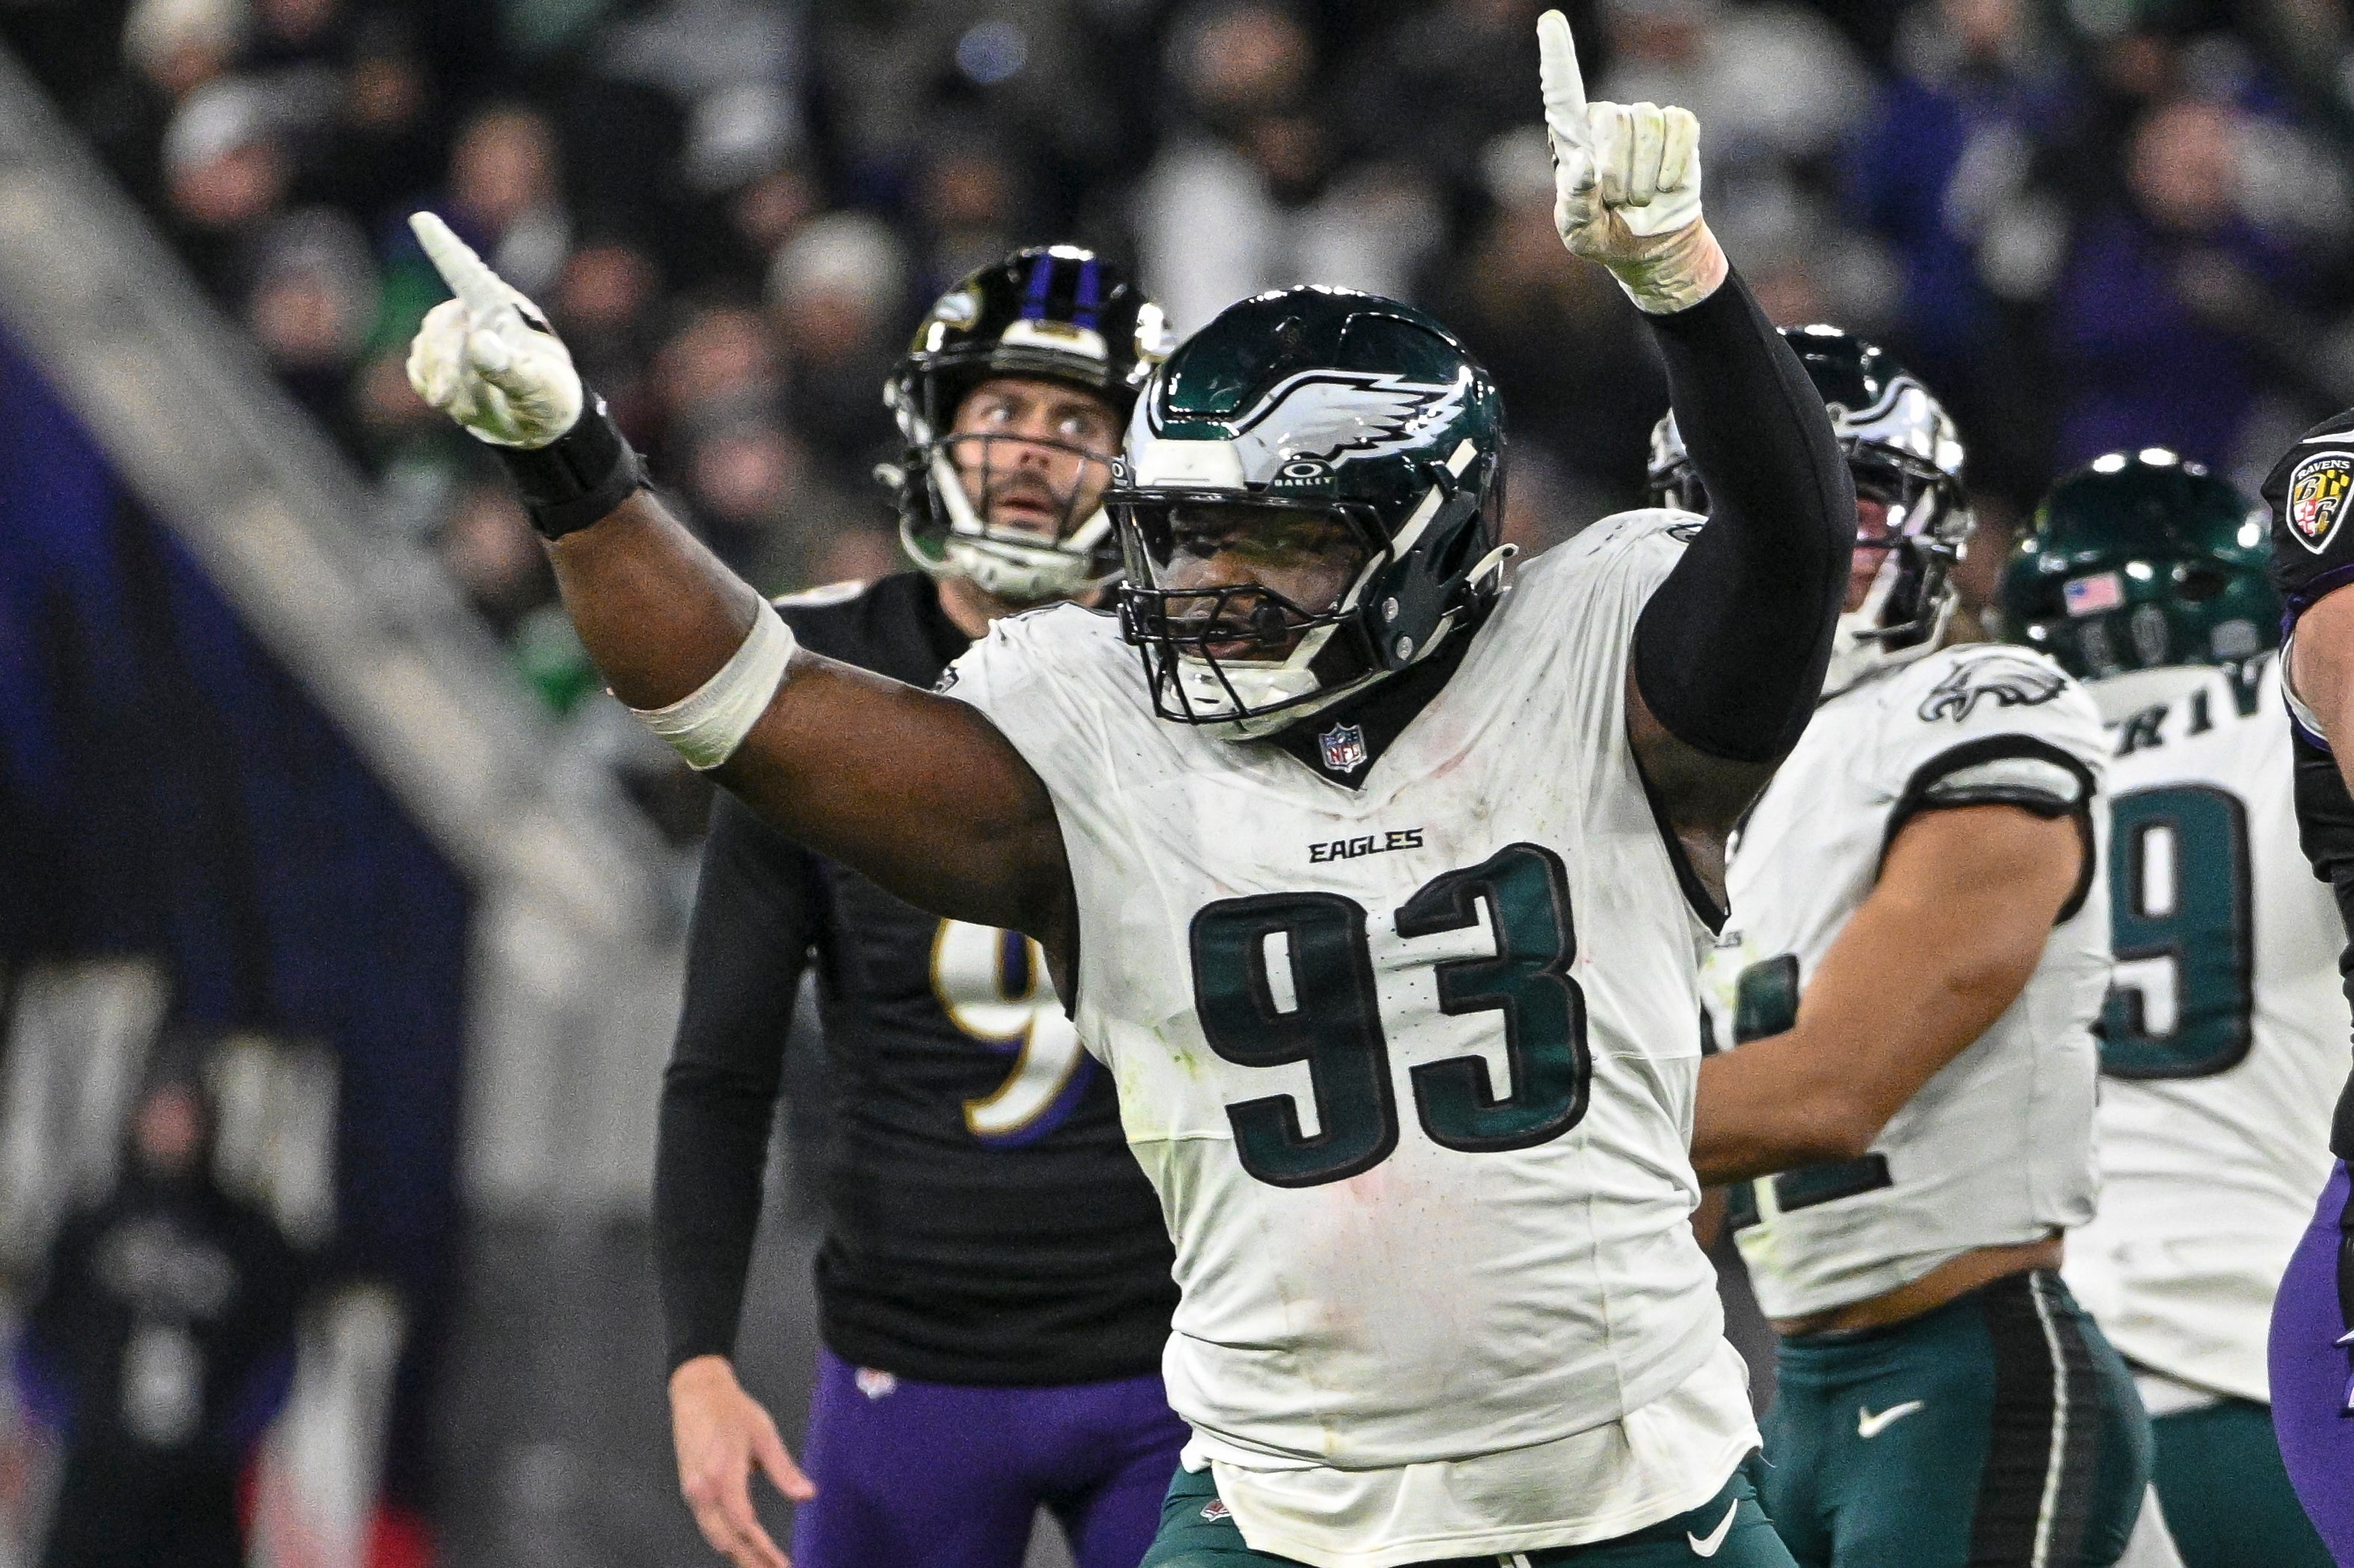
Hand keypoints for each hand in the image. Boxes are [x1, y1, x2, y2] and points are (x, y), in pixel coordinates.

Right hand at [404, 211, 583, 447]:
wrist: (538, 425)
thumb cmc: (549, 399)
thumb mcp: (539, 390)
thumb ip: (510, 369)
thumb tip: (480, 341)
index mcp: (503, 310)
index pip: (469, 274)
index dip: (445, 246)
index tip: (421, 218)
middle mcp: (475, 315)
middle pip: (440, 326)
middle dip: (443, 366)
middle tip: (448, 403)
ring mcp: (456, 336)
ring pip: (427, 350)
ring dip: (442, 384)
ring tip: (467, 409)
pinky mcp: (441, 359)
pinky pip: (419, 368)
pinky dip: (431, 388)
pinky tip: (453, 402)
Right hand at [670, 1355, 814, 1567]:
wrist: (696, 1392)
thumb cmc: (732, 1410)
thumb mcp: (764, 1434)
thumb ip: (784, 1469)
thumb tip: (807, 1495)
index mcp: (723, 1474)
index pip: (744, 1524)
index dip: (763, 1549)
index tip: (783, 1564)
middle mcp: (702, 1490)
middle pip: (726, 1539)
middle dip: (751, 1561)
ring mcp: (692, 1492)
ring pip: (715, 1536)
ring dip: (738, 1555)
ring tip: (763, 1566)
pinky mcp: (690, 1491)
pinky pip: (708, 1524)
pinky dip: (726, 1540)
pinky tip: (744, 1548)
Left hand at [1536, 9, 1725, 312]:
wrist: (1650, 245)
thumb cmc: (1605, 236)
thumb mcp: (1580, 234)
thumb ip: (1576, 205)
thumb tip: (1587, 168)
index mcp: (1572, 141)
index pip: (1562, 93)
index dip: (1558, 57)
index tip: (1550, 22)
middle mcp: (1606, 120)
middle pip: (1614, 122)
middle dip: (1619, 174)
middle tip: (1619, 202)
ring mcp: (1644, 119)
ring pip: (1648, 129)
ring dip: (1645, 178)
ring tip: (1639, 198)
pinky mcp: (1678, 127)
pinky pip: (1681, 132)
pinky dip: (1674, 167)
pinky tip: (1665, 184)